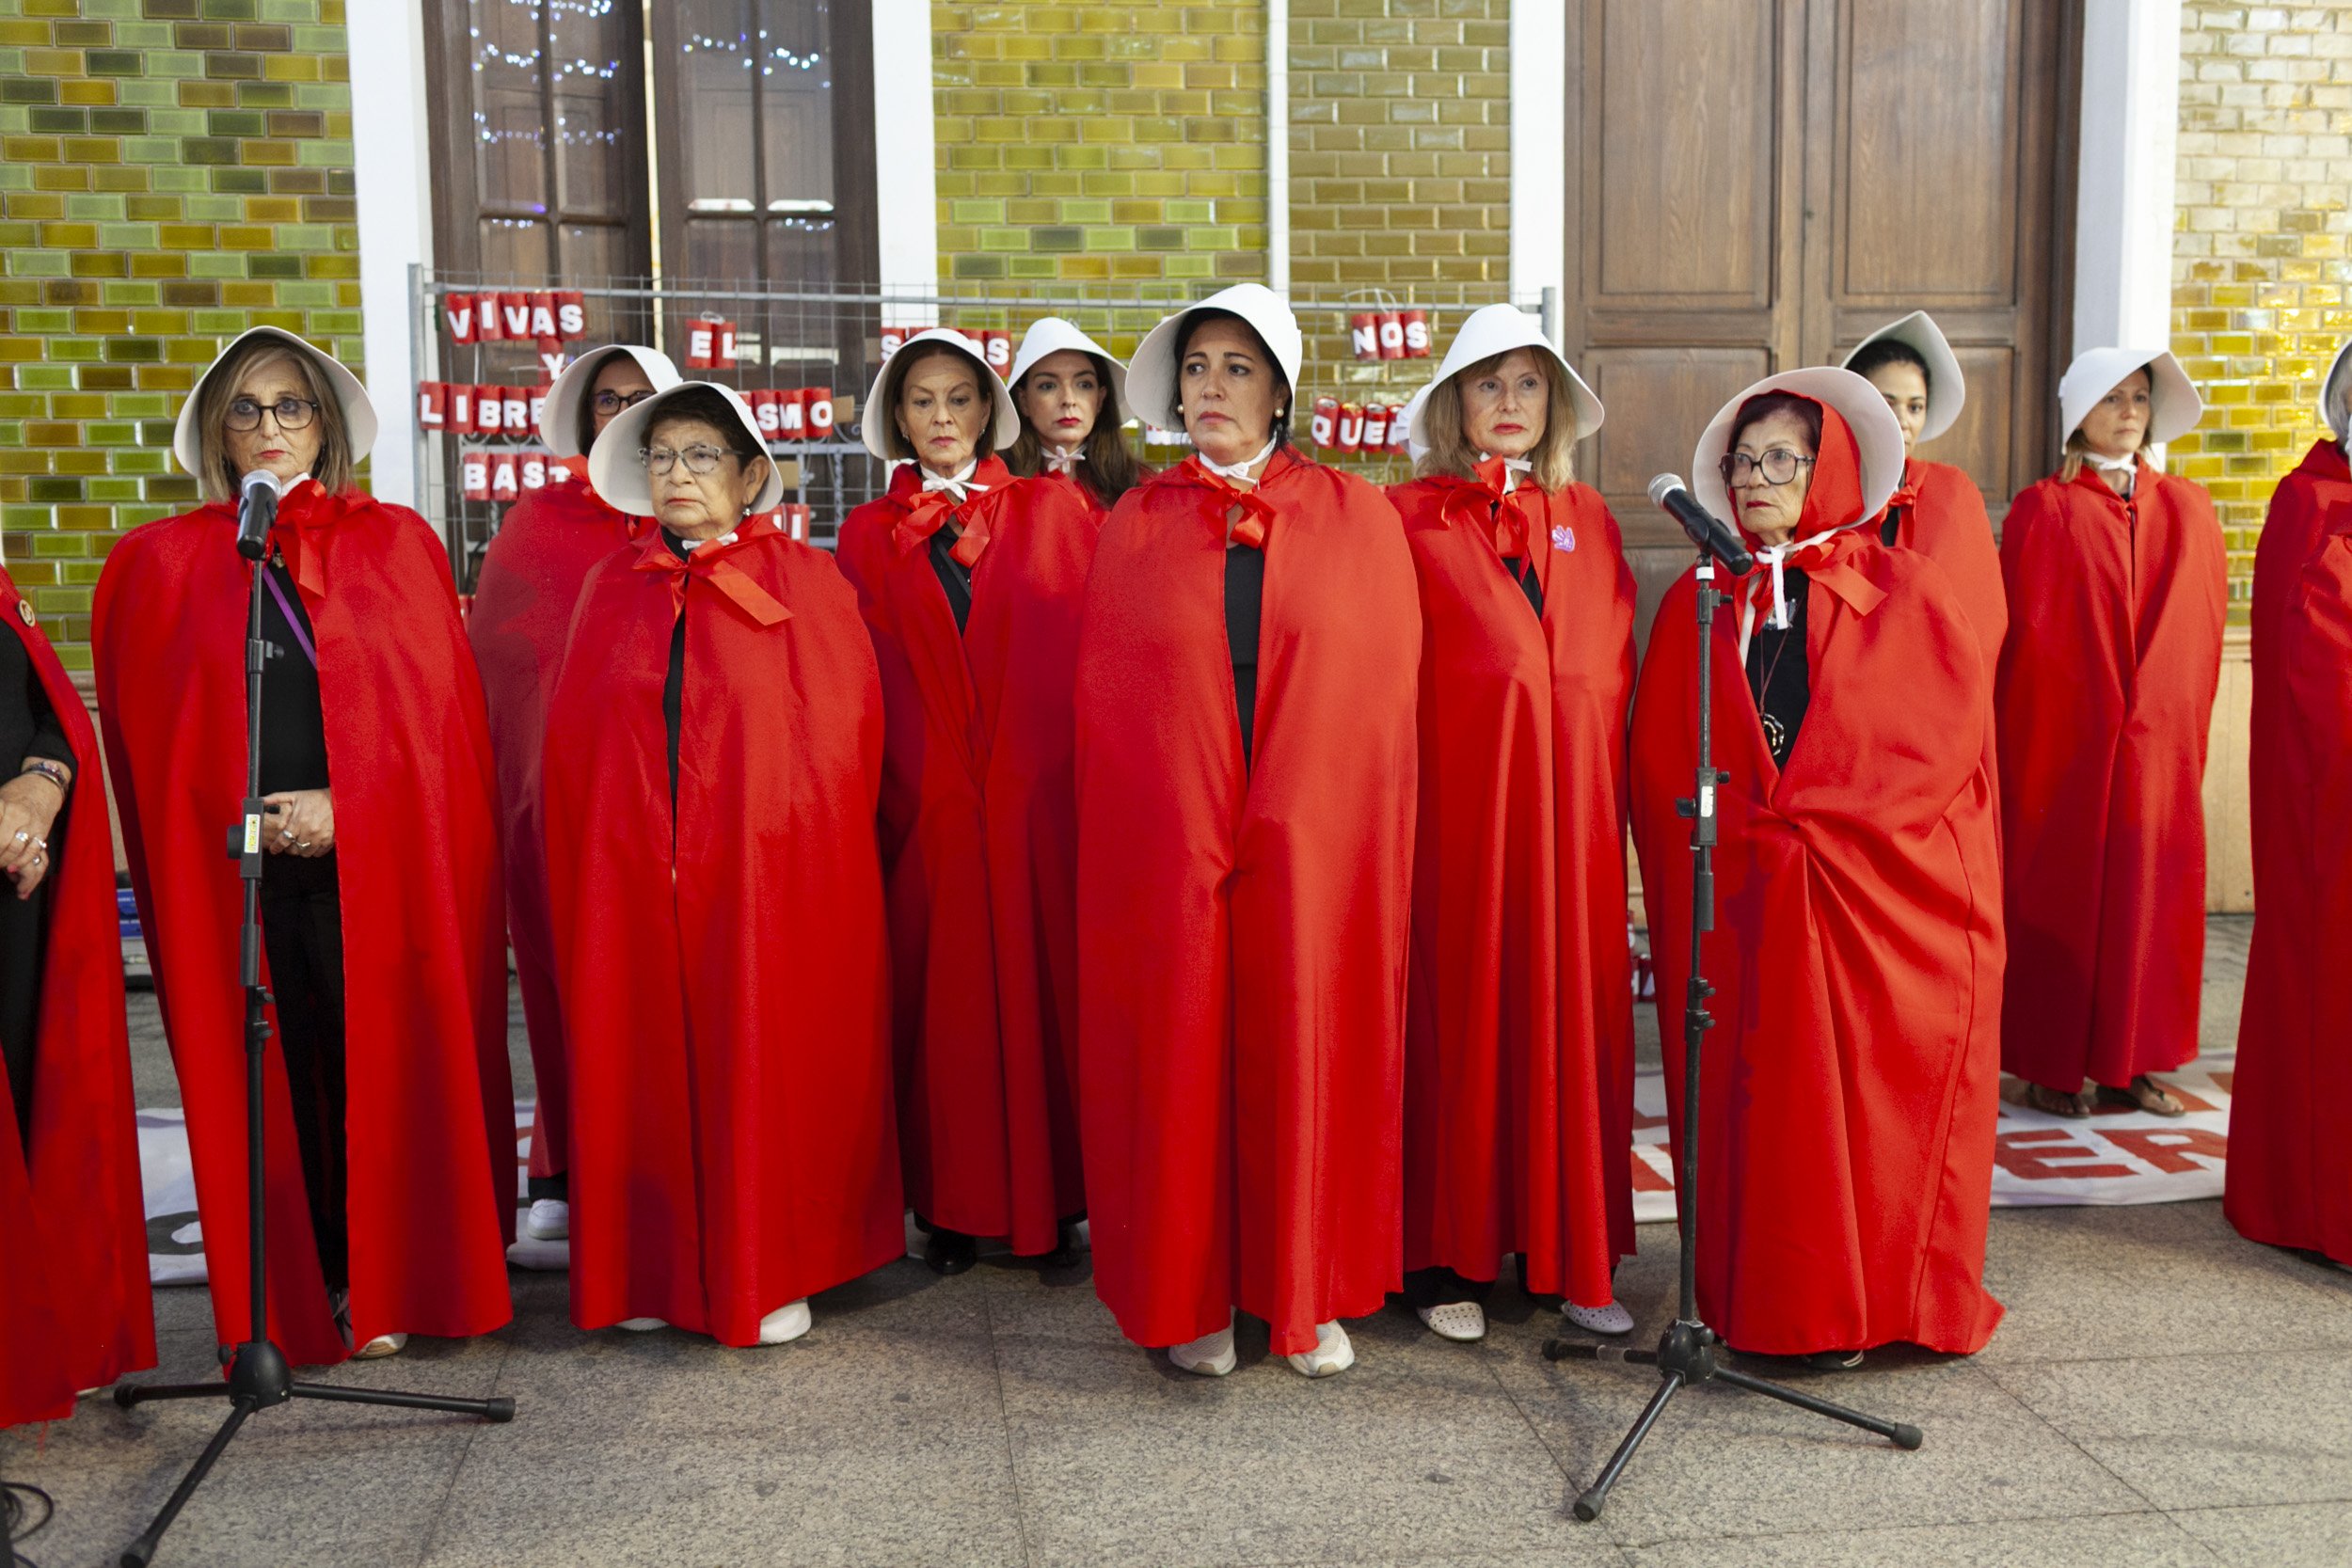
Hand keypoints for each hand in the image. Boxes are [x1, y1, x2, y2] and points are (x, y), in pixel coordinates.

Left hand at [0, 773, 60, 898]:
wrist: (44, 787)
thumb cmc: (15, 794)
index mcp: (3, 805)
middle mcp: (17, 814)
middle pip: (1, 842)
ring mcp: (31, 824)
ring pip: (16, 849)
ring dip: (3, 861)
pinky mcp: (42, 832)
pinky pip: (32, 851)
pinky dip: (20, 862)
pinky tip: (10, 869)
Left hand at [261, 789, 334, 857]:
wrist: (338, 800)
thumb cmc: (317, 798)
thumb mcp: (294, 795)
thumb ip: (276, 799)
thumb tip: (261, 801)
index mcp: (298, 821)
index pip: (283, 840)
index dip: (276, 847)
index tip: (274, 849)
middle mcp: (309, 831)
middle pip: (294, 850)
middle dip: (289, 848)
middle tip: (290, 843)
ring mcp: (320, 837)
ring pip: (305, 853)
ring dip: (301, 850)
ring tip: (301, 842)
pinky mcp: (329, 841)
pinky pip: (318, 853)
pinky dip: (313, 851)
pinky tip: (312, 843)